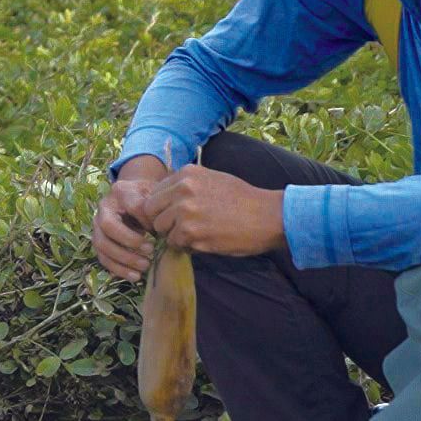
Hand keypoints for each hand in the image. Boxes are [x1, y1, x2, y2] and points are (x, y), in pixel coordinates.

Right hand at [93, 156, 166, 279]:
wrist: (134, 198)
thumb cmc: (149, 199)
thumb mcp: (156, 197)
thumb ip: (158, 210)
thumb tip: (159, 231)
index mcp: (120, 192)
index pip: (133, 207)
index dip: (148, 221)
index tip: (161, 230)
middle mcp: (104, 207)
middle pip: (108, 226)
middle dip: (129, 241)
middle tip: (150, 250)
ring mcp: (97, 225)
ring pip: (102, 244)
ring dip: (123, 259)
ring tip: (145, 266)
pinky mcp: (99, 241)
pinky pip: (103, 258)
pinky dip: (118, 269)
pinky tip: (135, 276)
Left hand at [143, 162, 285, 256]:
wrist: (269, 216)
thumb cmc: (244, 200)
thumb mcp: (212, 180)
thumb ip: (186, 186)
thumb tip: (163, 199)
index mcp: (186, 174)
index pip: (154, 193)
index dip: (160, 208)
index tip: (171, 216)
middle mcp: (182, 190)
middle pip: (150, 211)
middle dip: (162, 222)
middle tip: (179, 229)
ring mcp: (185, 211)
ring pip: (161, 229)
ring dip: (174, 235)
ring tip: (196, 234)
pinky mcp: (192, 232)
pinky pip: (175, 243)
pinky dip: (186, 246)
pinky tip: (204, 241)